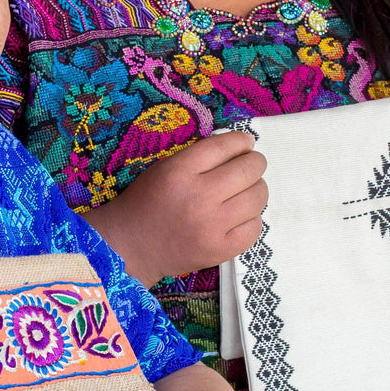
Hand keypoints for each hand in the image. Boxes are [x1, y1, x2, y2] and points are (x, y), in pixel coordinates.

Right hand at [84, 131, 266, 285]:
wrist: (131, 246)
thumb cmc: (147, 202)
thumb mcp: (164, 168)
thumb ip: (199, 156)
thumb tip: (241, 145)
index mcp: (180, 171)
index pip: (225, 146)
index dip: (241, 141)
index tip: (246, 143)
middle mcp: (198, 197)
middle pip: (248, 170)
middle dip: (255, 163)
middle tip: (250, 166)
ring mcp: (211, 226)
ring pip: (257, 197)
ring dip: (256, 189)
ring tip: (245, 192)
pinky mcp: (219, 249)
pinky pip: (255, 227)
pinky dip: (252, 218)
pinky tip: (239, 217)